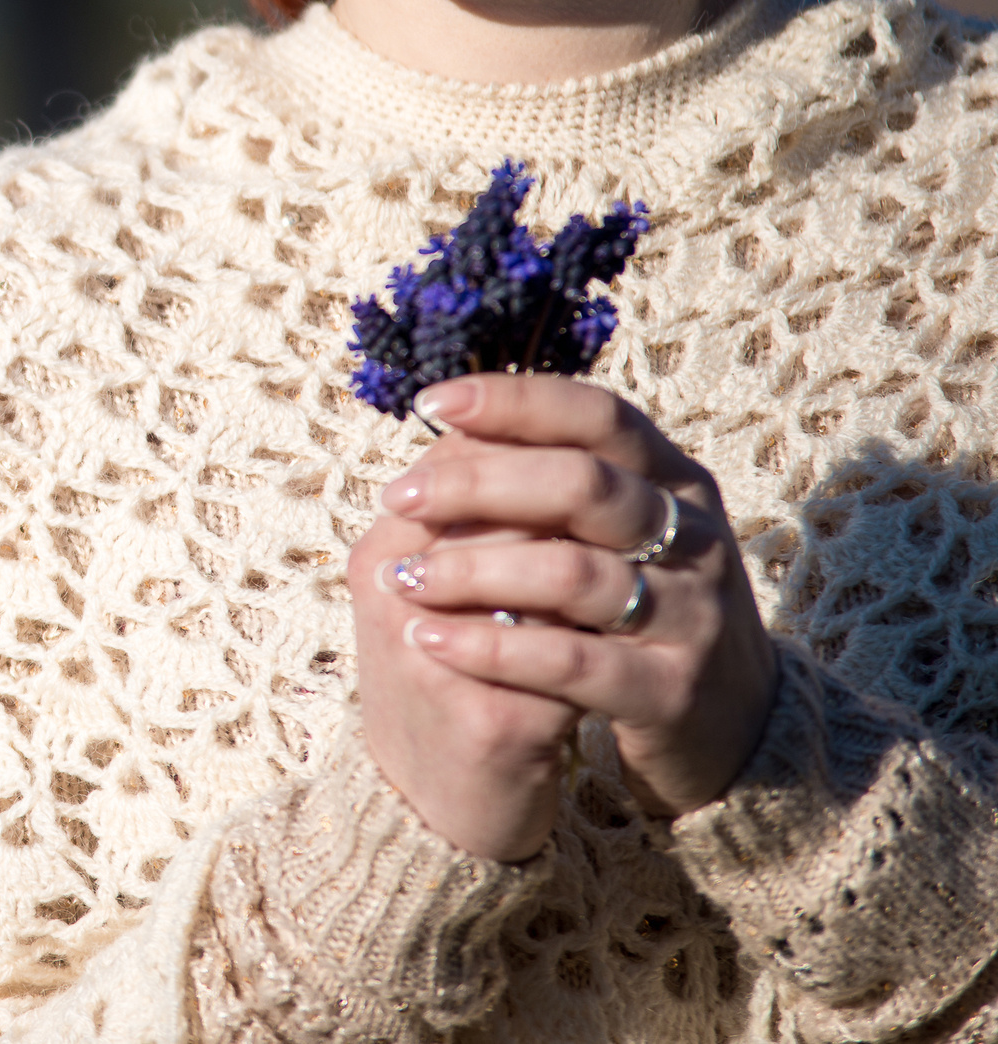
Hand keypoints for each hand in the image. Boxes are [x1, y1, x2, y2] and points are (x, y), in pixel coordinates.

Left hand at [357, 373, 777, 857]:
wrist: (727, 725)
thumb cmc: (638, 606)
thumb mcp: (611, 533)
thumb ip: (550, 481)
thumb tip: (447, 428)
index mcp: (675, 480)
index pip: (597, 415)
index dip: (516, 401)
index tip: (434, 402)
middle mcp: (696, 537)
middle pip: (582, 486)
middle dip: (477, 485)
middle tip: (398, 496)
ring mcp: (692, 616)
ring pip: (573, 574)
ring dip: (473, 571)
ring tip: (402, 577)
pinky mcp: (671, 690)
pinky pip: (572, 663)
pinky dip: (493, 648)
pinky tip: (431, 639)